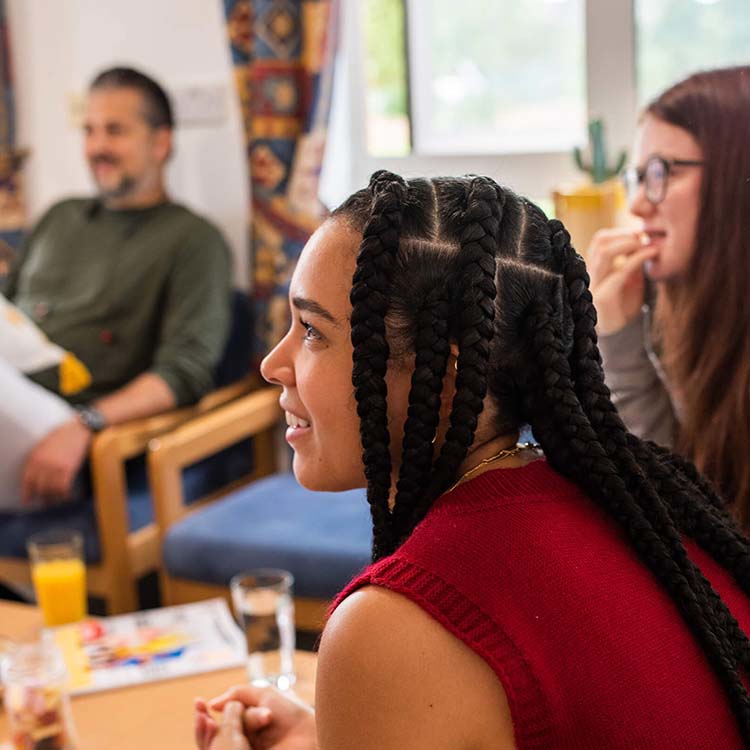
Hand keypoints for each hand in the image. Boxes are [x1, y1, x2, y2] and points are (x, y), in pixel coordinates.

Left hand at [21, 418, 90, 504]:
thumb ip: (38, 459)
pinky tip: (67, 496)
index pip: (27, 480)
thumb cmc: (62, 436)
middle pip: (39, 488)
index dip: (27, 493)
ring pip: (51, 490)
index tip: (28, 501)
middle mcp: (42, 464)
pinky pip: (63, 487)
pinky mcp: (68, 469)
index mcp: (34, 458)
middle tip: (46, 502)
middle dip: (42, 497)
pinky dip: (65, 494)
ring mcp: (55, 467)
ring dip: (54, 498)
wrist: (79, 430)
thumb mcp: (44, 445)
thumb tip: (36, 475)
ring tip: (57, 500)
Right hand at [195, 685, 315, 749]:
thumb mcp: (264, 696)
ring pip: (220, 744)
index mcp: (245, 727)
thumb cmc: (291, 715)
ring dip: (213, 733)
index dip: (205, 715)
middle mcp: (243, 742)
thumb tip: (212, 704)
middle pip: (214, 736)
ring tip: (216, 720)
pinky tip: (230, 729)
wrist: (310, 736)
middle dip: (205, 724)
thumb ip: (239, 695)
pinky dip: (225, 744)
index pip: (218, 724)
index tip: (198, 703)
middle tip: (201, 713)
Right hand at [588, 228, 658, 334]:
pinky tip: (651, 253)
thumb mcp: (631, 279)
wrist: (619, 333)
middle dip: (624, 234)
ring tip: (646, 244)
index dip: (620, 232)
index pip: (601, 240)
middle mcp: (592, 273)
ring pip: (604, 251)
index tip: (641, 232)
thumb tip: (643, 242)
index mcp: (596, 267)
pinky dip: (637, 259)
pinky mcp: (603, 296)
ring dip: (628, 243)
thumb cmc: (625, 306)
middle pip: (599, 241)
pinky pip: (619, 271)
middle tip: (644, 236)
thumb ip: (632, 262)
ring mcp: (595, 284)